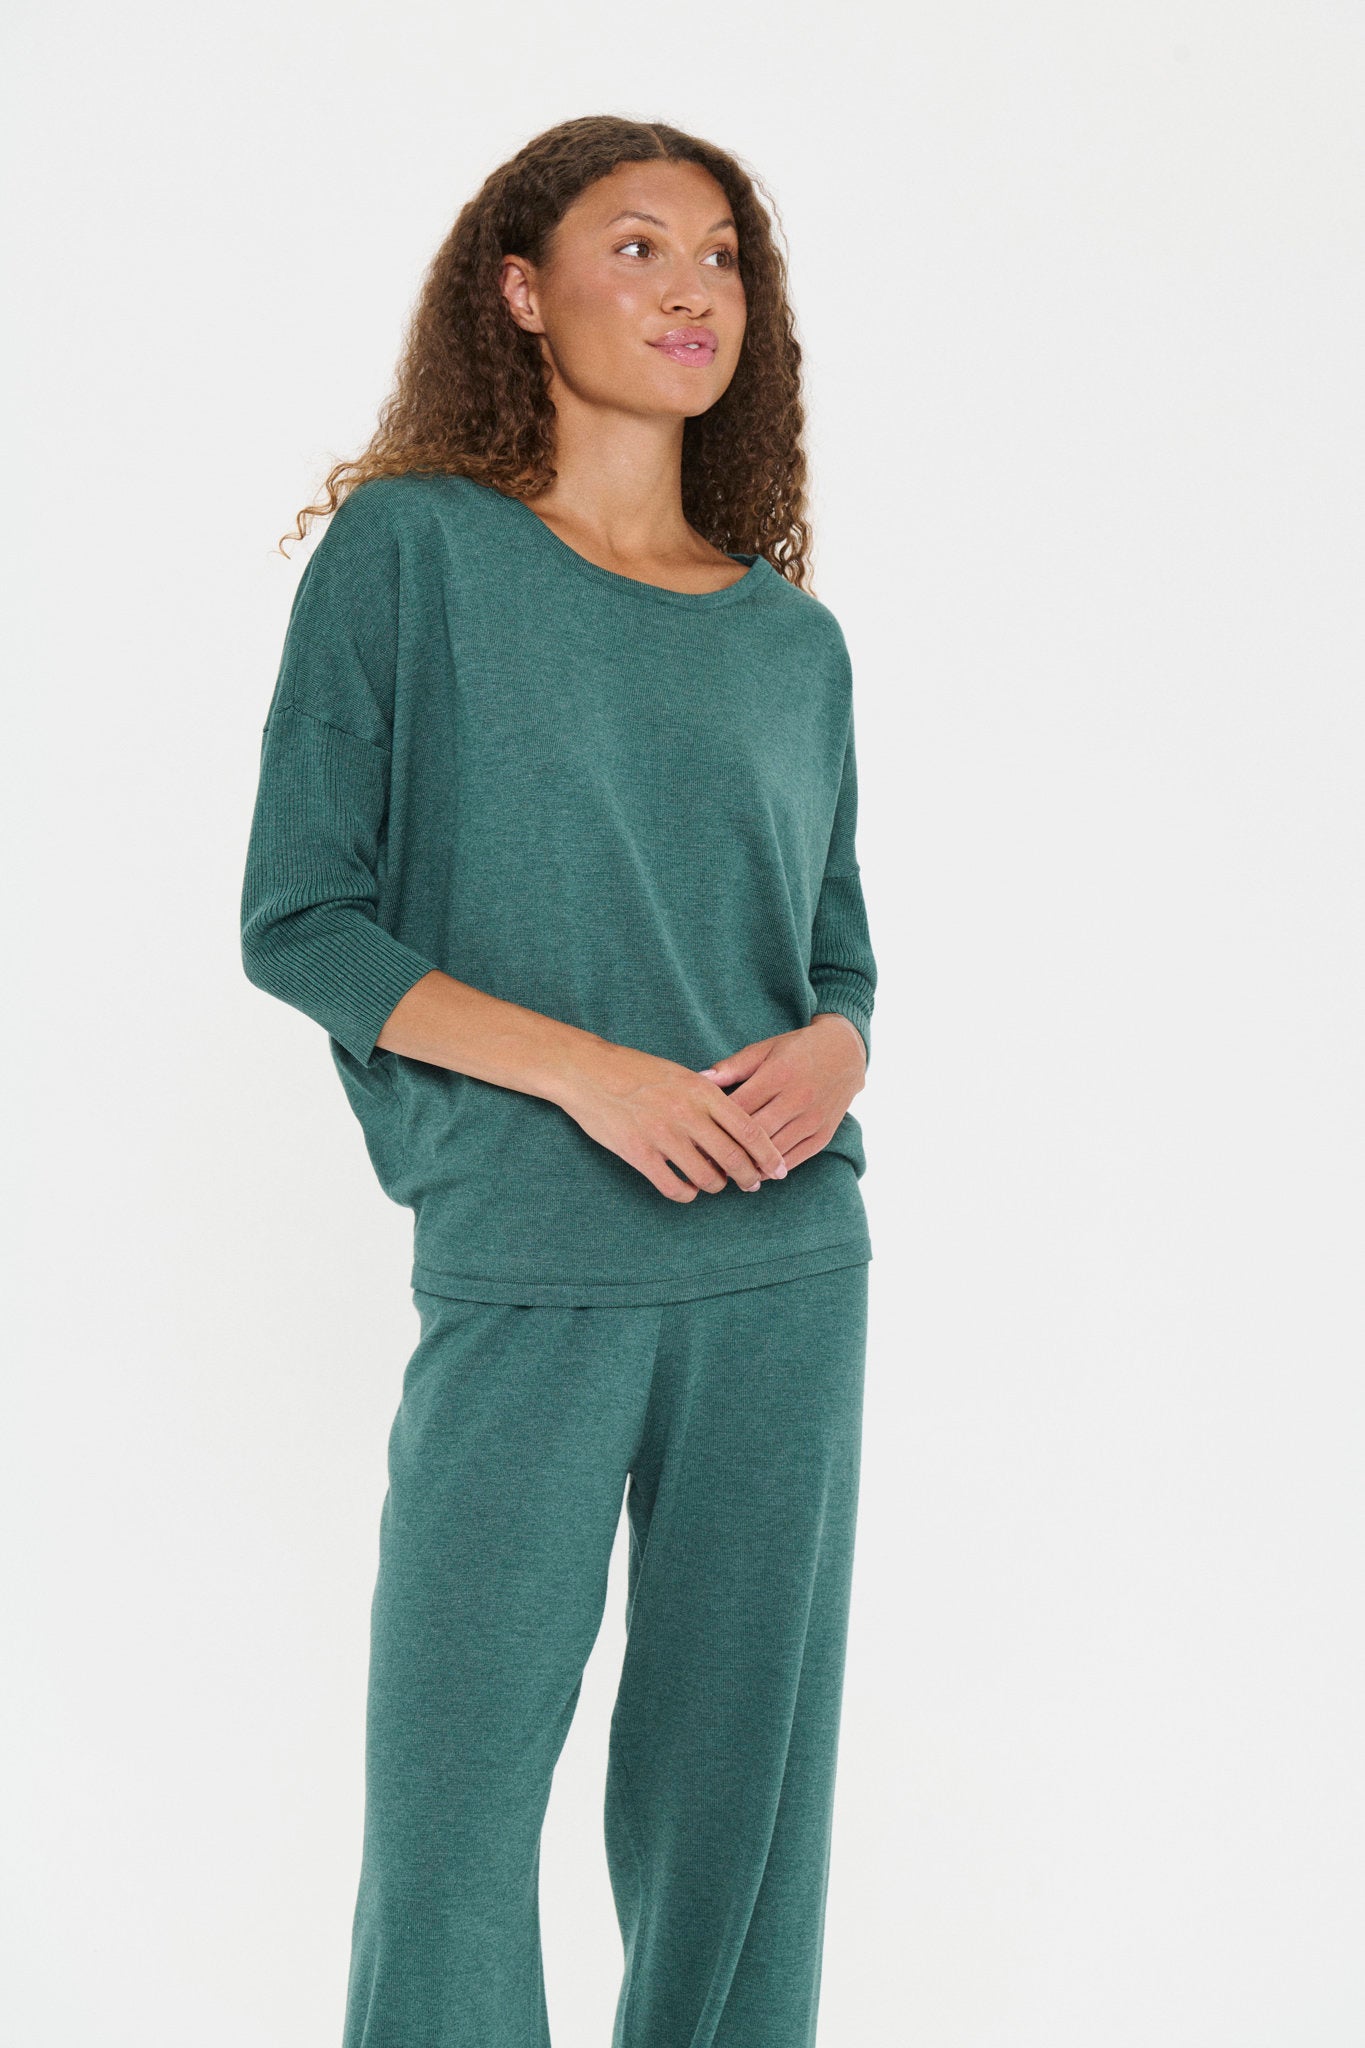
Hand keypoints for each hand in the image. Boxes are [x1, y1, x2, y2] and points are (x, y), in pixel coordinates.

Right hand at [556, 1040, 790, 1203]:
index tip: (779, 1169)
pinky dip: (687, 1194)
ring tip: (715, 1184)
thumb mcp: (680, 1074)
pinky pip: (674, 1187)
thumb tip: (737, 1127)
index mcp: (702, 1091)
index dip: (769, 1155)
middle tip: (752, 1185)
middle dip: (750, 1177)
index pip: (749, 1130)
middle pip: (734, 1158)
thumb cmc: (636, 1071)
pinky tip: (687, 1188)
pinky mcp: (639, 1154)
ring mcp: (662, 1135)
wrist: (587, 1072)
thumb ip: (710, 1097)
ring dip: (716, 1186)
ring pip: (707, 1177)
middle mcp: (687, 1114)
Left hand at [695, 1013, 866, 1171]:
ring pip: (774, 1151)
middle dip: (729, 1149)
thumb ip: (733, 1066)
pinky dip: (773, 1168)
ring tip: (727, 1171)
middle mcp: (798, 1098)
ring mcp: (813, 1119)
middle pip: (755, 1133)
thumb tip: (700, 1079)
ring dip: (749, 1164)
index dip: (715, 1124)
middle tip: (706, 1161)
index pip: (739, 1108)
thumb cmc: (797, 1049)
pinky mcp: (825, 1134)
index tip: (697, 1136)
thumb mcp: (765, 1049)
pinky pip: (795, 1159)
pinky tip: (756, 1171)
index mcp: (778, 1074)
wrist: (846, 1052)